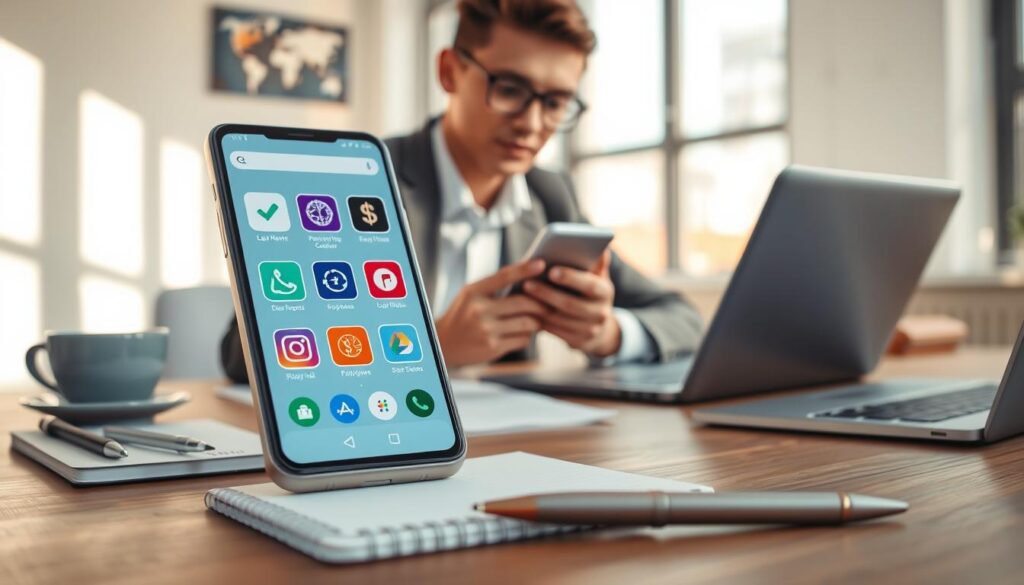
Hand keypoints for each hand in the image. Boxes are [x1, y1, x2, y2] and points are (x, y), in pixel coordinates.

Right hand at [435, 259, 549, 367]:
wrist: (444, 344)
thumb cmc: (462, 314)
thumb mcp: (471, 295)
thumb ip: (494, 286)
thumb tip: (528, 277)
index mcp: (474, 292)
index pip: (504, 276)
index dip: (524, 269)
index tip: (541, 264)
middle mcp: (479, 310)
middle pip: (523, 302)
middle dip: (541, 303)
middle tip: (552, 302)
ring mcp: (486, 330)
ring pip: (527, 322)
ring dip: (538, 321)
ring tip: (542, 318)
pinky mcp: (493, 347)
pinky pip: (523, 339)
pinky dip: (529, 335)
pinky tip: (527, 332)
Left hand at [523, 250, 621, 356]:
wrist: (599, 329)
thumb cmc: (590, 294)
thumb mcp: (596, 278)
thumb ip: (595, 263)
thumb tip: (601, 247)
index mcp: (605, 292)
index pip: (588, 284)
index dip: (570, 278)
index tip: (550, 270)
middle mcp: (601, 312)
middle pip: (570, 304)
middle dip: (547, 294)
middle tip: (527, 283)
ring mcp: (590, 330)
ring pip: (559, 319)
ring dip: (539, 308)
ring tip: (521, 296)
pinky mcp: (578, 343)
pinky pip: (555, 332)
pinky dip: (540, 321)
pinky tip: (526, 311)